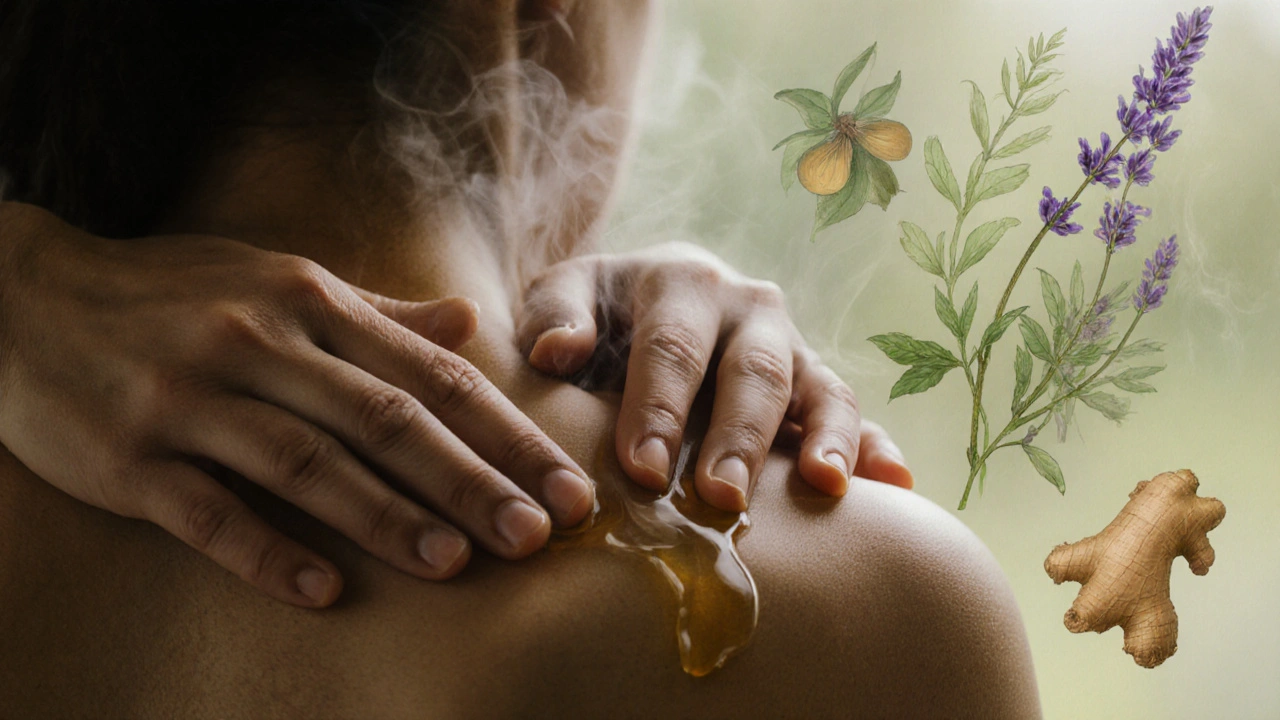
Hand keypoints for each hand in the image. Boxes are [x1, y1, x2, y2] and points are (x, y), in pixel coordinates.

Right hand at [0, 203, 593, 606]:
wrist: (25, 295)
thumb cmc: (176, 293)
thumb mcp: (280, 279)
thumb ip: (379, 311)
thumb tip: (470, 324)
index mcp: (308, 301)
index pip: (430, 373)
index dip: (504, 431)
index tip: (563, 484)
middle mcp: (259, 343)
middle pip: (385, 419)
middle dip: (469, 480)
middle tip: (537, 536)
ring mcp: (192, 398)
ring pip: (306, 463)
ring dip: (385, 517)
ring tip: (455, 564)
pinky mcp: (130, 457)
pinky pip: (208, 511)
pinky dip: (266, 550)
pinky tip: (321, 590)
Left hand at [516, 241, 912, 511]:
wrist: (643, 308)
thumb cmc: (595, 313)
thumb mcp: (564, 296)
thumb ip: (555, 313)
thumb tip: (556, 351)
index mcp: (683, 283)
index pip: (672, 347)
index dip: (658, 407)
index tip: (638, 468)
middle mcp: (748, 309)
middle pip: (751, 371)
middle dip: (737, 436)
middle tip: (721, 496)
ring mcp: (791, 348)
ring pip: (818, 387)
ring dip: (822, 438)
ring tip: (820, 486)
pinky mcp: (816, 387)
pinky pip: (852, 414)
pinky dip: (873, 445)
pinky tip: (894, 483)